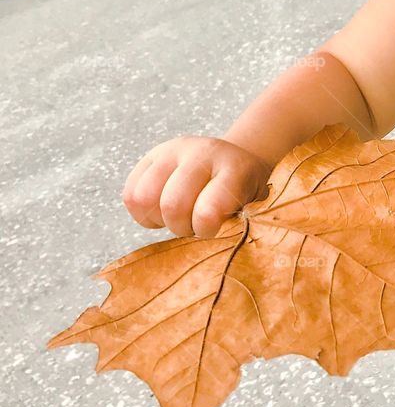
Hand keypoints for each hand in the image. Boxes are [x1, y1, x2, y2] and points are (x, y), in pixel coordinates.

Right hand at [122, 137, 272, 238]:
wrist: (235, 160)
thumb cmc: (244, 194)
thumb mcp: (252, 208)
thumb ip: (235, 227)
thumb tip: (212, 255)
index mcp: (235, 169)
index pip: (209, 208)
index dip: (205, 229)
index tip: (212, 231)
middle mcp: (202, 153)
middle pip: (171, 204)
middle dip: (181, 227)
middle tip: (195, 226)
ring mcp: (174, 151)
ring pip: (143, 197)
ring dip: (159, 219)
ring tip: (179, 217)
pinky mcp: (152, 155)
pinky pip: (130, 193)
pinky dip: (143, 213)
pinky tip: (164, 211)